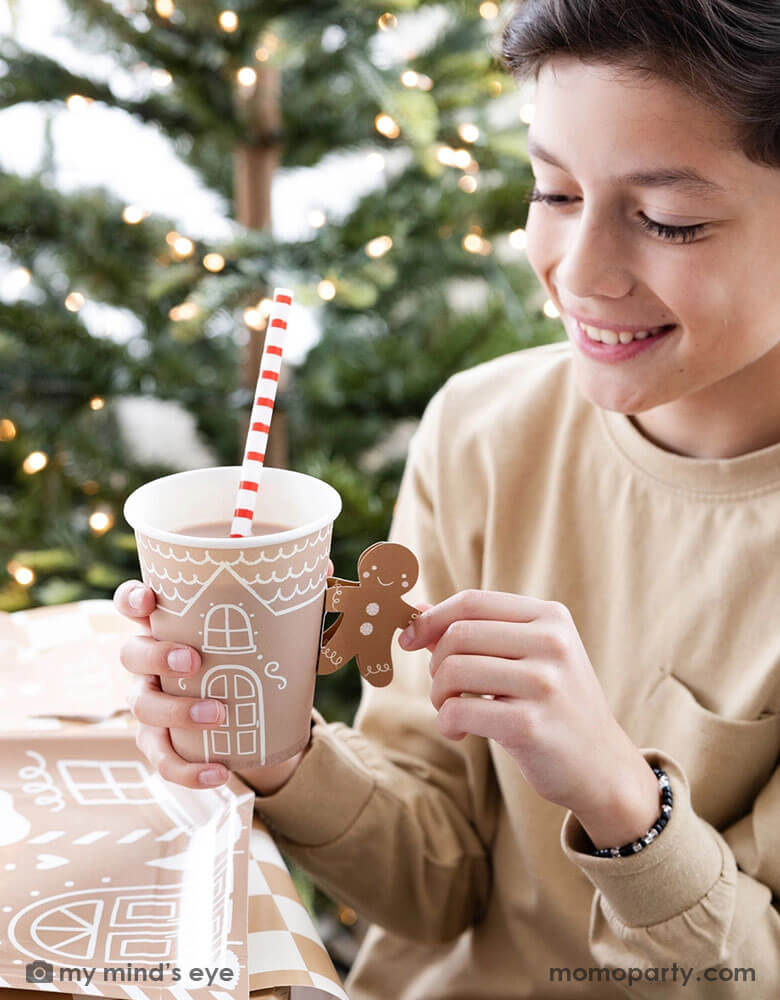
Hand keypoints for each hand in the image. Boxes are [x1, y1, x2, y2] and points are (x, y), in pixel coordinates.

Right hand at [113, 560, 333, 793]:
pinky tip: (218, 773)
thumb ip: (291, 599)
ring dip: (177, 711)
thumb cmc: (252, 657)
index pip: (134, 604)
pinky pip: (163, 760)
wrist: (257, 718)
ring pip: (143, 708)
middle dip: (156, 655)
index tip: (148, 600)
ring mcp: (151, 703)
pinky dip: (188, 770)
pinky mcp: (161, 743)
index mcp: (170, 625)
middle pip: (131, 653)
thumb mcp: (271, 629)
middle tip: (194, 660)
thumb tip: (323, 564)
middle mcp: (150, 663)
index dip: (132, 598)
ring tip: (218, 713)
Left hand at [399, 590, 659, 846]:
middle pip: (458, 634)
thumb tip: (417, 610)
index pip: (472, 602)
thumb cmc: (554, 706)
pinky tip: (459, 731)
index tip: (409, 639)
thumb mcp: (527, 658)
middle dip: (436, 663)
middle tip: (445, 689)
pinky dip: (447, 722)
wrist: (602, 767)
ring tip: (451, 709)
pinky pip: (460, 710)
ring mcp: (544, 683)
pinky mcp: (530, 725)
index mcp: (551, 617)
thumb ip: (477, 632)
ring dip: (439, 694)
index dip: (431, 618)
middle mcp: (552, 643)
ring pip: (454, 670)